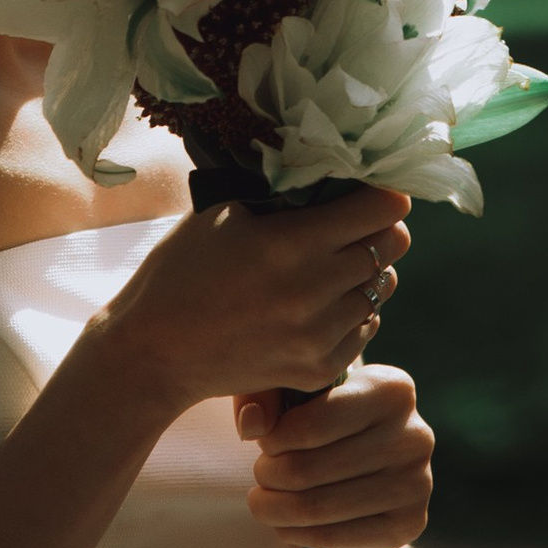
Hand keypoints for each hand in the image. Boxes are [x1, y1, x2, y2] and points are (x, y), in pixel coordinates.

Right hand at [94, 188, 410, 422]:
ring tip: (332, 268)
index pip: (382, 209)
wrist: (154, 352)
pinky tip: (318, 306)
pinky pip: (366, 329)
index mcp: (291, 243)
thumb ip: (284, 196)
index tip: (373, 192)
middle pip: (393, 246)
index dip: (383, 194)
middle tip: (355, 226)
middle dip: (379, 229)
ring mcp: (320, 336)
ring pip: (382, 288)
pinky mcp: (319, 370)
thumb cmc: (181, 271)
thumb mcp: (225, 213)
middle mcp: (314, 290)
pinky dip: (352, 314)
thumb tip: (333, 177)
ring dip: (365, 273)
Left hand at [239, 360, 433, 547]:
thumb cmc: (326, 427)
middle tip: (261, 476)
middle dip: (269, 476)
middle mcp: (414, 433)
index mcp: (391, 389)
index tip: (265, 444)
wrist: (370, 481)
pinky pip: (334, 537)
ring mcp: (417, 483)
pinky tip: (285, 525)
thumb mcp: (297, 397)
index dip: (274, 440)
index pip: (312, 422)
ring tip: (262, 502)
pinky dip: (296, 534)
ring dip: (274, 509)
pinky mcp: (409, 525)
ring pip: (316, 506)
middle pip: (309, 468)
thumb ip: (266, 397)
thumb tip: (251, 424)